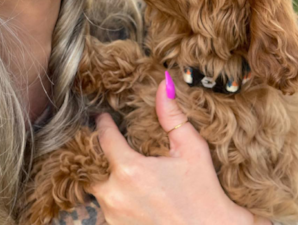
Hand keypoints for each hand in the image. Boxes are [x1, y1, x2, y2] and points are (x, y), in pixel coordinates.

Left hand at [89, 71, 257, 224]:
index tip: (104, 117)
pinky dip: (115, 197)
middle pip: (93, 165)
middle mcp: (114, 195)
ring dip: (107, 176)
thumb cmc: (204, 194)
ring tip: (125, 168)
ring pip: (98, 188)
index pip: (104, 138)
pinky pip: (106, 207)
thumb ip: (172, 117)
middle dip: (101, 153)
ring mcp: (113, 215)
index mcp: (129, 170)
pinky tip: (132, 192)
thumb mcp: (192, 150)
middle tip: (113, 143)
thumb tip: (163, 85)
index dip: (104, 123)